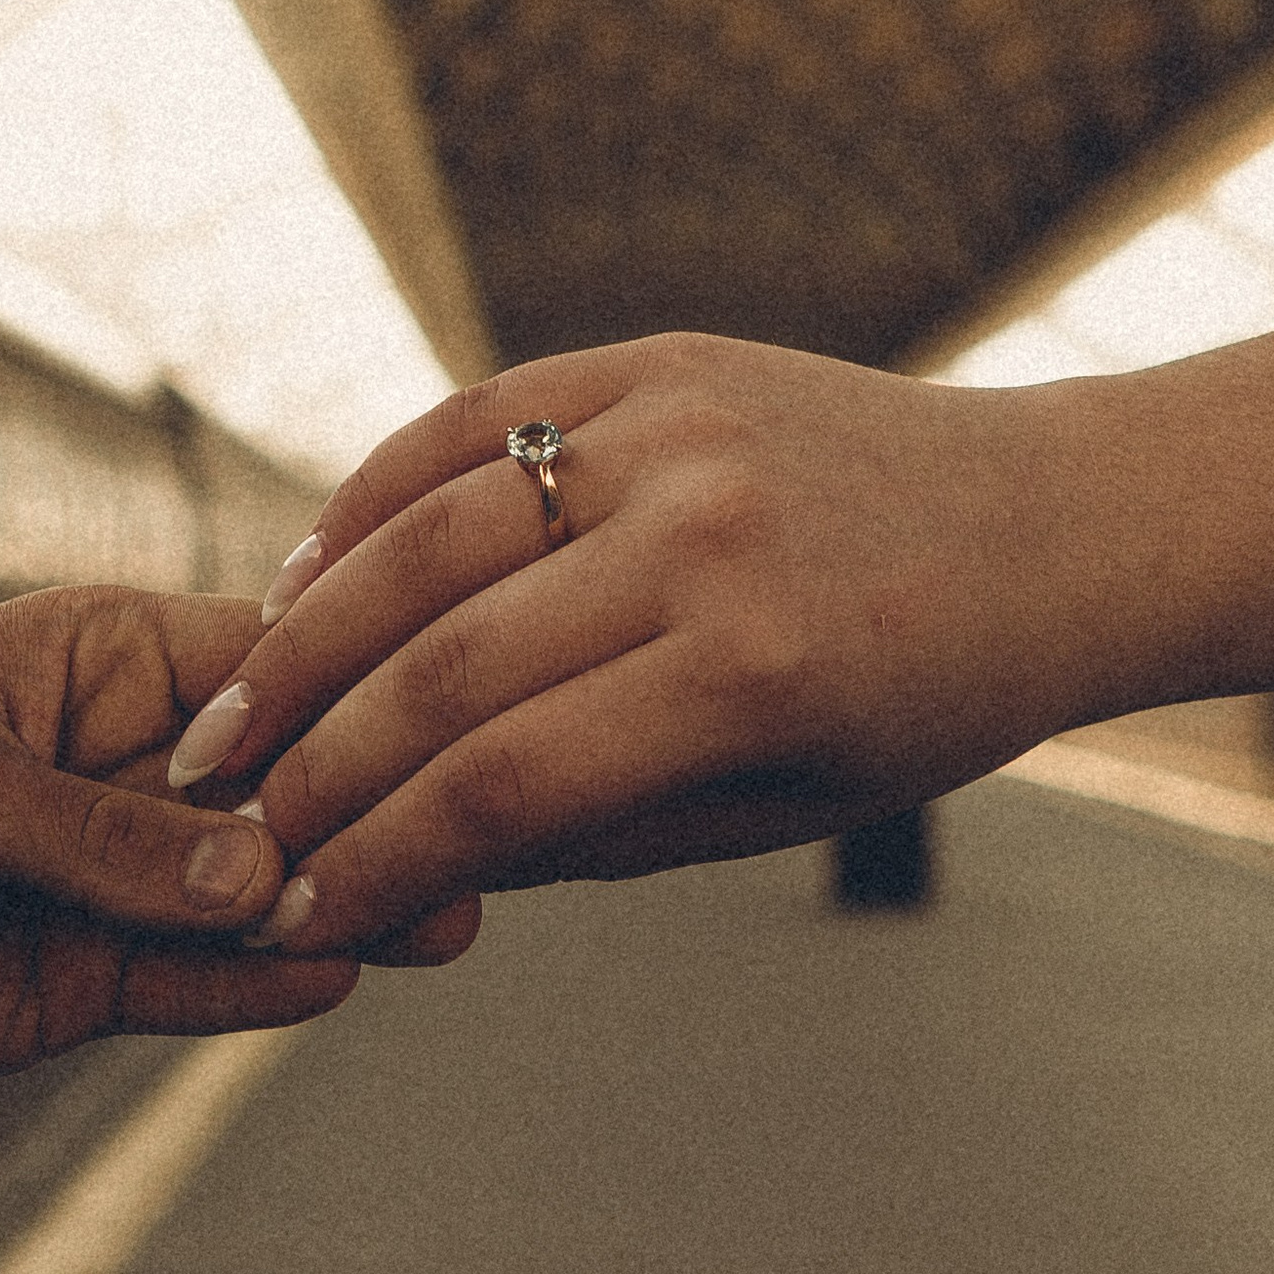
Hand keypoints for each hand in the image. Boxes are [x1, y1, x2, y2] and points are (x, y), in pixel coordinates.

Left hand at [0, 587, 475, 1086]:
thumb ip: (102, 837)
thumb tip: (259, 868)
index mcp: (102, 658)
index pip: (266, 663)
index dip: (355, 694)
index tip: (442, 725)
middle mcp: (131, 759)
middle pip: (288, 782)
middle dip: (369, 810)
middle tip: (471, 846)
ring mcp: (119, 874)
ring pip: (260, 888)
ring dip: (341, 902)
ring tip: (442, 917)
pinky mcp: (93, 976)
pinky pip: (201, 978)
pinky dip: (263, 981)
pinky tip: (339, 971)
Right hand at [171, 338, 1097, 947]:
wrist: (1053, 523)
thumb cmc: (922, 701)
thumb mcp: (777, 808)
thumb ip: (589, 835)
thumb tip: (397, 870)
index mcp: (752, 675)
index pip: (501, 788)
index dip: (374, 862)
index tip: (292, 916)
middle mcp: (705, 535)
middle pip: (443, 668)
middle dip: (312, 767)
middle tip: (221, 827)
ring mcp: (676, 427)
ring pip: (426, 535)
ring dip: (305, 637)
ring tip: (232, 719)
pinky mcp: (659, 357)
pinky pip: (469, 421)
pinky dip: (370, 498)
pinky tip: (304, 580)